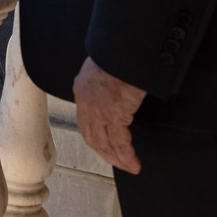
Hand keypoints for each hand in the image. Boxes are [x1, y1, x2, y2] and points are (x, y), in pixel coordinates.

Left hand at [73, 57, 145, 174]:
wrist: (123, 49)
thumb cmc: (118, 55)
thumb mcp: (103, 69)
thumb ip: (103, 84)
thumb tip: (114, 91)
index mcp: (82, 90)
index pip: (85, 122)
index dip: (96, 138)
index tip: (106, 148)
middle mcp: (86, 103)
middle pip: (92, 137)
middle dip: (106, 154)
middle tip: (120, 163)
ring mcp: (99, 110)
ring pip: (105, 143)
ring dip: (118, 159)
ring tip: (130, 167)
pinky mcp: (114, 114)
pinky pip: (120, 142)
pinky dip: (127, 155)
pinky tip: (134, 162)